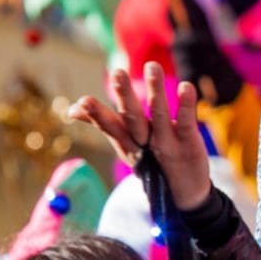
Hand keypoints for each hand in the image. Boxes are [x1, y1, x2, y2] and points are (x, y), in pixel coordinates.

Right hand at [68, 62, 212, 210]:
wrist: (184, 194)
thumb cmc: (151, 162)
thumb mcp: (125, 143)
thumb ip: (102, 122)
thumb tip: (71, 109)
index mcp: (127, 142)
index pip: (109, 126)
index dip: (96, 115)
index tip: (82, 102)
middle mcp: (144, 143)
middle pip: (133, 119)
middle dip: (124, 97)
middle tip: (117, 73)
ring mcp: (167, 145)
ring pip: (160, 116)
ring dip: (156, 91)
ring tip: (152, 65)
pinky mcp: (189, 145)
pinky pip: (186, 123)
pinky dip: (186, 105)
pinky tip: (186, 86)